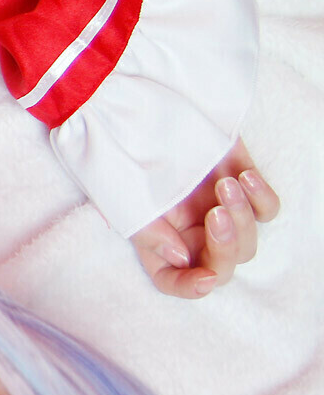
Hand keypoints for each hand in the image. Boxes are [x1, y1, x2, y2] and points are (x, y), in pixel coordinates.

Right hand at [131, 142, 279, 297]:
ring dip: (240, 216)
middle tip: (215, 214)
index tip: (206, 278)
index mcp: (158, 241)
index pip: (174, 280)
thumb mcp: (125, 196)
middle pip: (221, 266)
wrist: (145, 108)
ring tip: (225, 183)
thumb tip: (181, 258)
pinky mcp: (244, 189)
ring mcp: (219, 213)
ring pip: (248, 241)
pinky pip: (268, 210)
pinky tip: (244, 177)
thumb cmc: (126, 151)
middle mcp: (190, 234)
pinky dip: (261, 198)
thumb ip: (148, 233)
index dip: (190, 287)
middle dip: (224, 245)